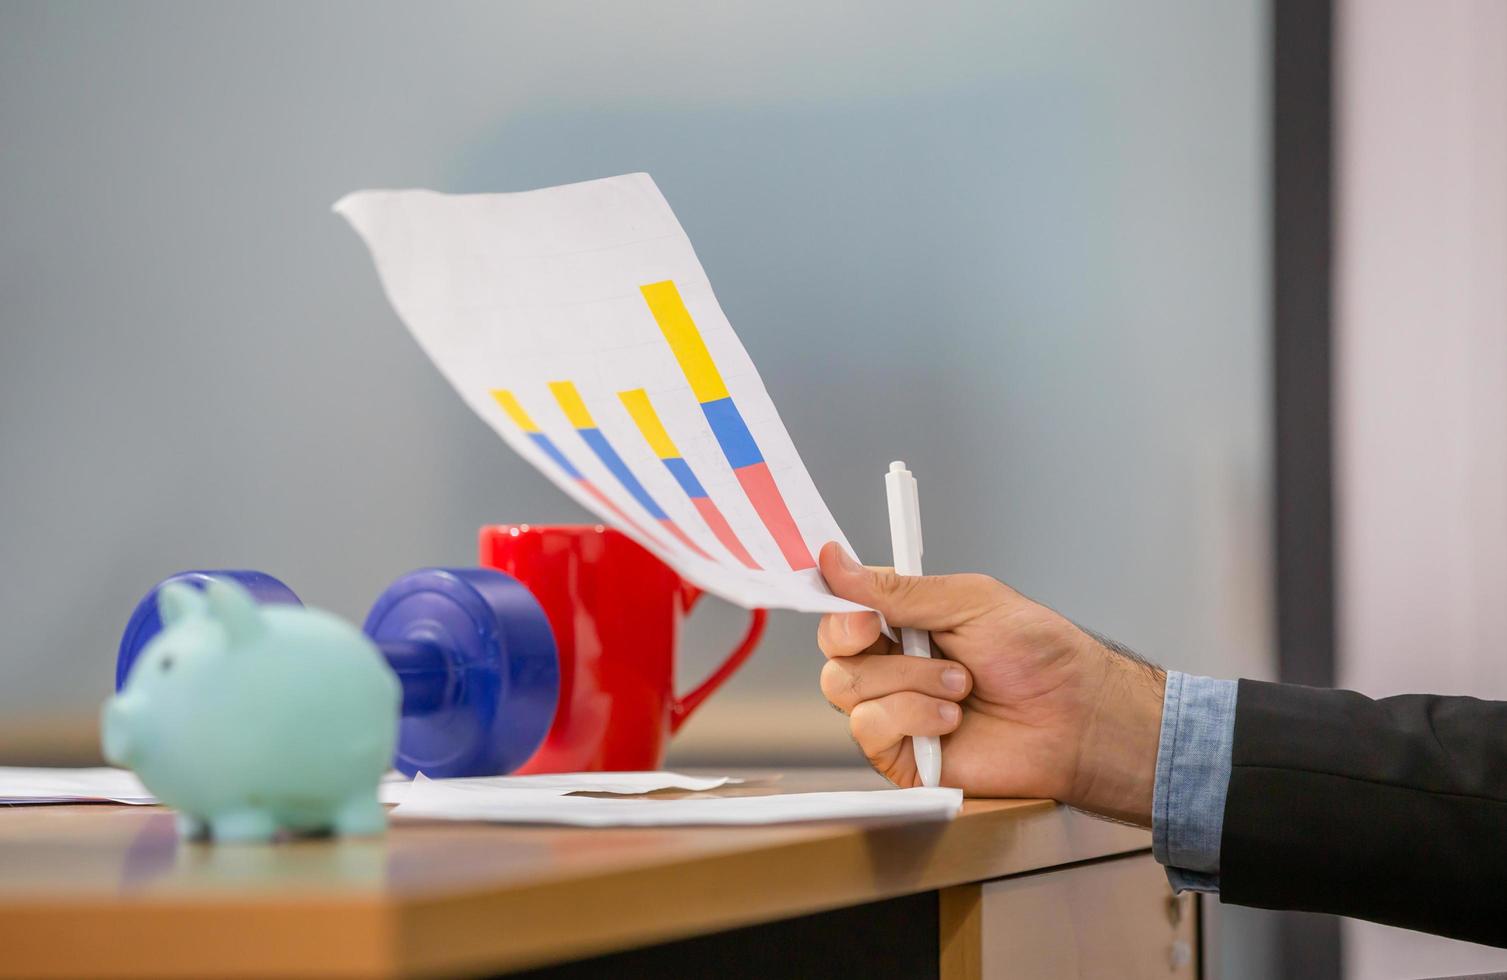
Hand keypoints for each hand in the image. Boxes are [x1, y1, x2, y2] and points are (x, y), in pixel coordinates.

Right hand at [817, 542, 1164, 824]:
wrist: (1076, 717)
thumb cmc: (1039, 657)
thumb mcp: (967, 602)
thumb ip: (896, 589)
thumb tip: (834, 561)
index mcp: (906, 625)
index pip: (842, 611)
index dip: (837, 605)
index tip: (856, 603)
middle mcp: (894, 668)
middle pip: (832, 651)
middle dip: (863, 639)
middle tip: (902, 636)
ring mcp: (896, 713)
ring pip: (845, 688)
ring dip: (907, 680)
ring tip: (959, 684)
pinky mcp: (901, 756)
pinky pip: (869, 729)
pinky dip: (912, 716)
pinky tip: (952, 720)